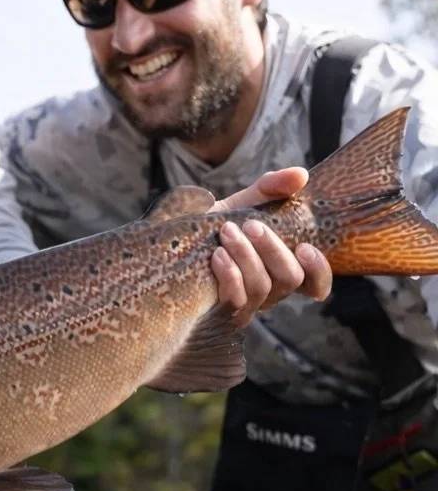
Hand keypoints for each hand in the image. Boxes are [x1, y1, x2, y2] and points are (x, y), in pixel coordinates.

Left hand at [209, 166, 332, 327]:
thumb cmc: (212, 228)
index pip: (316, 285)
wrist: (171, 247)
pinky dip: (230, 275)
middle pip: (290, 279)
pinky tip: (217, 255)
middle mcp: (269, 292)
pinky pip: (236, 300)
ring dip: (247, 257)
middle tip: (251, 225)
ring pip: (262, 288)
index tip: (305, 248)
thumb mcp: (241, 204)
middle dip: (273, 249)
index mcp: (280, 269)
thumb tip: (301, 175)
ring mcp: (246, 306)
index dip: (319, 272)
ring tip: (227, 233)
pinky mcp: (221, 315)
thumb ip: (271, 188)